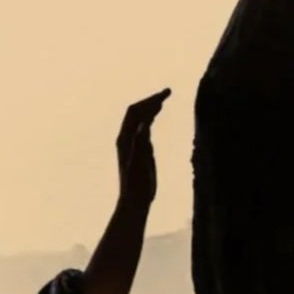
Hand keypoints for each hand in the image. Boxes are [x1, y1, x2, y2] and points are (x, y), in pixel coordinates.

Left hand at [117, 88, 167, 209]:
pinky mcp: (140, 150)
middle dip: (151, 100)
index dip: (148, 101)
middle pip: (136, 112)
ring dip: (151, 107)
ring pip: (140, 119)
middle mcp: (127, 138)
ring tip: (164, 98)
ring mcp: (133, 143)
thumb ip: (140, 143)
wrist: (134, 201)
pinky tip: (157, 115)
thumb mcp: (138, 164)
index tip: (165, 96)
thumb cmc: (136, 185)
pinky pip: (144, 129)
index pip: (135, 112)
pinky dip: (151, 118)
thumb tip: (144, 123)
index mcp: (125, 139)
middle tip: (168, 92)